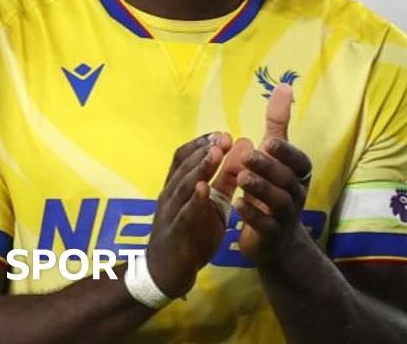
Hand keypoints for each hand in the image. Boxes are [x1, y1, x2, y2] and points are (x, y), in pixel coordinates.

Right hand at [145, 131, 234, 298]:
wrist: (166, 273)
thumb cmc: (190, 234)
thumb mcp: (212, 204)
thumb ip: (224, 180)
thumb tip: (240, 153)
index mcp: (177, 187)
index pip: (183, 157)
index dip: (201, 143)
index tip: (221, 133)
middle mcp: (170, 196)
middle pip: (183, 167)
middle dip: (203, 150)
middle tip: (223, 138)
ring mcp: (170, 214)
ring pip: (181, 185)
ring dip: (199, 168)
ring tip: (215, 154)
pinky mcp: (175, 233)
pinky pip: (183, 214)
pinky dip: (194, 200)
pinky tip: (204, 188)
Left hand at [234, 83, 314, 265]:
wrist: (276, 239)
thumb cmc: (274, 187)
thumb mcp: (277, 155)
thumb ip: (279, 123)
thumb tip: (285, 86)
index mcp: (299, 173)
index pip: (299, 160)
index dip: (286, 152)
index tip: (269, 141)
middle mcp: (297, 193)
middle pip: (287, 179)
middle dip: (268, 166)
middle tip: (248, 156)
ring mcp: (286, 216)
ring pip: (278, 201)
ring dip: (260, 188)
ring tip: (242, 178)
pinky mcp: (273, 235)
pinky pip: (266, 225)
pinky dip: (252, 215)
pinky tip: (237, 205)